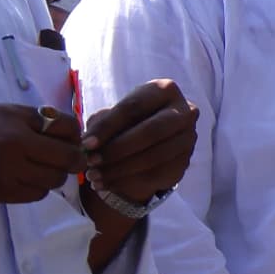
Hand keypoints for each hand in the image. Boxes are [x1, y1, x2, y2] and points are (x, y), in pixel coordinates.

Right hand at [0, 102, 81, 213]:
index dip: (71, 137)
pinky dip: (32, 192)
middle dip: (70, 162)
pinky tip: (16, 185)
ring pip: (53, 179)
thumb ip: (17, 122)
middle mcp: (15, 139)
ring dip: (49, 179)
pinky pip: (33, 195)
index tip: (65, 143)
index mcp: (11, 115)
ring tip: (32, 175)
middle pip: (68, 156)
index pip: (66, 125)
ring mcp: (8, 167)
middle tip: (62, 165)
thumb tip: (52, 132)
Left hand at [79, 76, 195, 207]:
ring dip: (120, 169)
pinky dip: (128, 182)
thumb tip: (89, 145)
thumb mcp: (111, 116)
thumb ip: (101, 125)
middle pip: (151, 131)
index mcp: (164, 90)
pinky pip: (157, 174)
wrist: (149, 141)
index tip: (86, 144)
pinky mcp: (185, 161)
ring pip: (155, 156)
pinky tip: (107, 183)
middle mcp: (185, 111)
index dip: (108, 127)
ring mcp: (189, 138)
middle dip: (117, 149)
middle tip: (91, 161)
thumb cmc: (126, 122)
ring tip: (94, 176)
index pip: (133, 108)